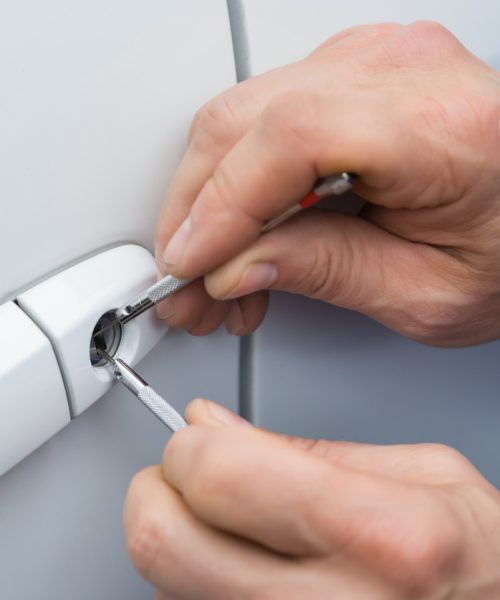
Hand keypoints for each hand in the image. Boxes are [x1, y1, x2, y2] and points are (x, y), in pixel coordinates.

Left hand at [124, 399, 499, 598]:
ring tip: (225, 520)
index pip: (223, 476)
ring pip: (164, 588)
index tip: (196, 436)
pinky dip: (192, 584)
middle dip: (155, 492)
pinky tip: (237, 565)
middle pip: (164, 544)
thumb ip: (307, 448)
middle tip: (184, 473)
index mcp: (380, 534)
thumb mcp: (423, 471)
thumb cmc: (479, 561)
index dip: (189, 446)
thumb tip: (214, 425)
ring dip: (176, 539)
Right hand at [154, 21, 499, 345]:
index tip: (189, 263)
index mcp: (441, 127)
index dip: (221, 204)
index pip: (293, 139)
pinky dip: (237, 180)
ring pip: (240, 119)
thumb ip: (325, 272)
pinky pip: (262, 119)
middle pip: (246, 121)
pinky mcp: (349, 76)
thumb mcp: (424, 292)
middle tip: (188, 284)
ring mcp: (371, 62)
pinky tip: (240, 232)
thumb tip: (234, 266)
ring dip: (210, 203)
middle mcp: (402, 71)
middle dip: (196, 215)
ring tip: (214, 272)